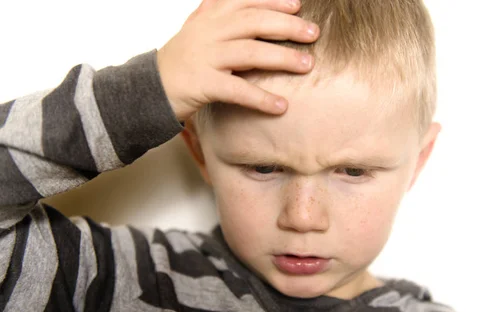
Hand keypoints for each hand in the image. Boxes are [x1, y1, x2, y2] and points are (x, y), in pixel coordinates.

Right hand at [157, 0, 319, 120]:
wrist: (149, 88)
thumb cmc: (183, 60)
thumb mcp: (200, 30)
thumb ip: (222, 16)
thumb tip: (257, 8)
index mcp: (210, 15)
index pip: (246, 1)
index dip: (273, 1)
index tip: (298, 5)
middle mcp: (208, 31)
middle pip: (254, 22)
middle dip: (287, 27)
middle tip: (313, 34)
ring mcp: (205, 57)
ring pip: (251, 53)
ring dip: (283, 58)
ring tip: (308, 65)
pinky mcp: (202, 84)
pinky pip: (238, 90)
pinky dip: (261, 98)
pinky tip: (281, 106)